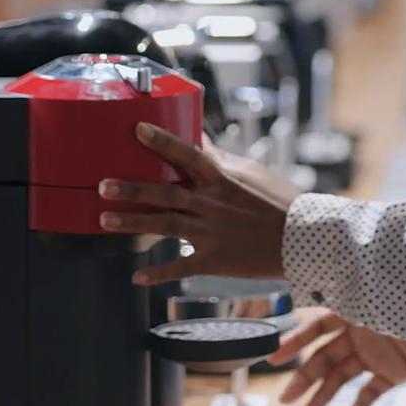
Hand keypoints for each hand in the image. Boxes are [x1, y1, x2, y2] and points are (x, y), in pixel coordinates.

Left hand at [97, 123, 301, 283]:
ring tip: (105, 220)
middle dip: (132, 189)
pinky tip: (138, 276)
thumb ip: (222, 160)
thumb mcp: (253, 173)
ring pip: (165, 226)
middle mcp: (212, 203)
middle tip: (103, 185)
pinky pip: (181, 266)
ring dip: (132, 223)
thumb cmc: (280, 202)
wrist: (303, 239)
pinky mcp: (214, 260)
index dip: (162, 141)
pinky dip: (158, 272)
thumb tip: (200, 140)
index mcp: (222, 178)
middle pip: (165, 193)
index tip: (136, 129)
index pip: (187, 154)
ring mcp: (211, 233)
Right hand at [273, 310, 405, 405]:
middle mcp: (360, 334)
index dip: (294, 342)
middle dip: (303, 378)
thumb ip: (352, 300)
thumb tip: (320, 286)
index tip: (273, 358)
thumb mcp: (382, 297)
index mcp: (353, 312)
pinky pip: (371, 393)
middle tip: (285, 399)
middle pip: (324, 358)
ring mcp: (376, 355)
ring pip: (342, 379)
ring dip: (323, 397)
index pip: (316, 327)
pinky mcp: (394, 373)